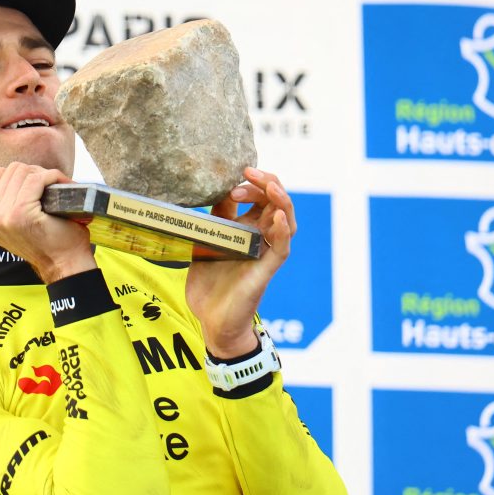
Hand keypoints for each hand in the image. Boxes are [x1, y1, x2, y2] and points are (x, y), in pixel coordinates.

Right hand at [0, 162, 95, 283]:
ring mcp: (2, 215)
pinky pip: (36, 179)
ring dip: (44, 174)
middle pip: (10, 171)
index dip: (20, 176)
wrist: (64, 265)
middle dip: (33, 173)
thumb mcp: (11, 227)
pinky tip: (63, 184)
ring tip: (57, 184)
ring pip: (22, 172)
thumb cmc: (46, 244)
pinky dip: (53, 176)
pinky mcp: (20, 213)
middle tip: (51, 184)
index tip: (38, 185)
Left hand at [185, 167, 295, 358]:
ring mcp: (265, 253)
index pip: (260, 197)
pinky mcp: (266, 270)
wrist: (211, 321)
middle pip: (276, 202)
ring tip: (270, 185)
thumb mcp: (206, 243)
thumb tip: (216, 190)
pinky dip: (283, 231)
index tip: (234, 176)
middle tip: (247, 173)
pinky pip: (282, 248)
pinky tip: (279, 217)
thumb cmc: (210, 284)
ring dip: (281, 200)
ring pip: (287, 220)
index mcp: (247, 229)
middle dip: (265, 183)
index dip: (250, 183)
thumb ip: (215, 219)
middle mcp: (261, 238)